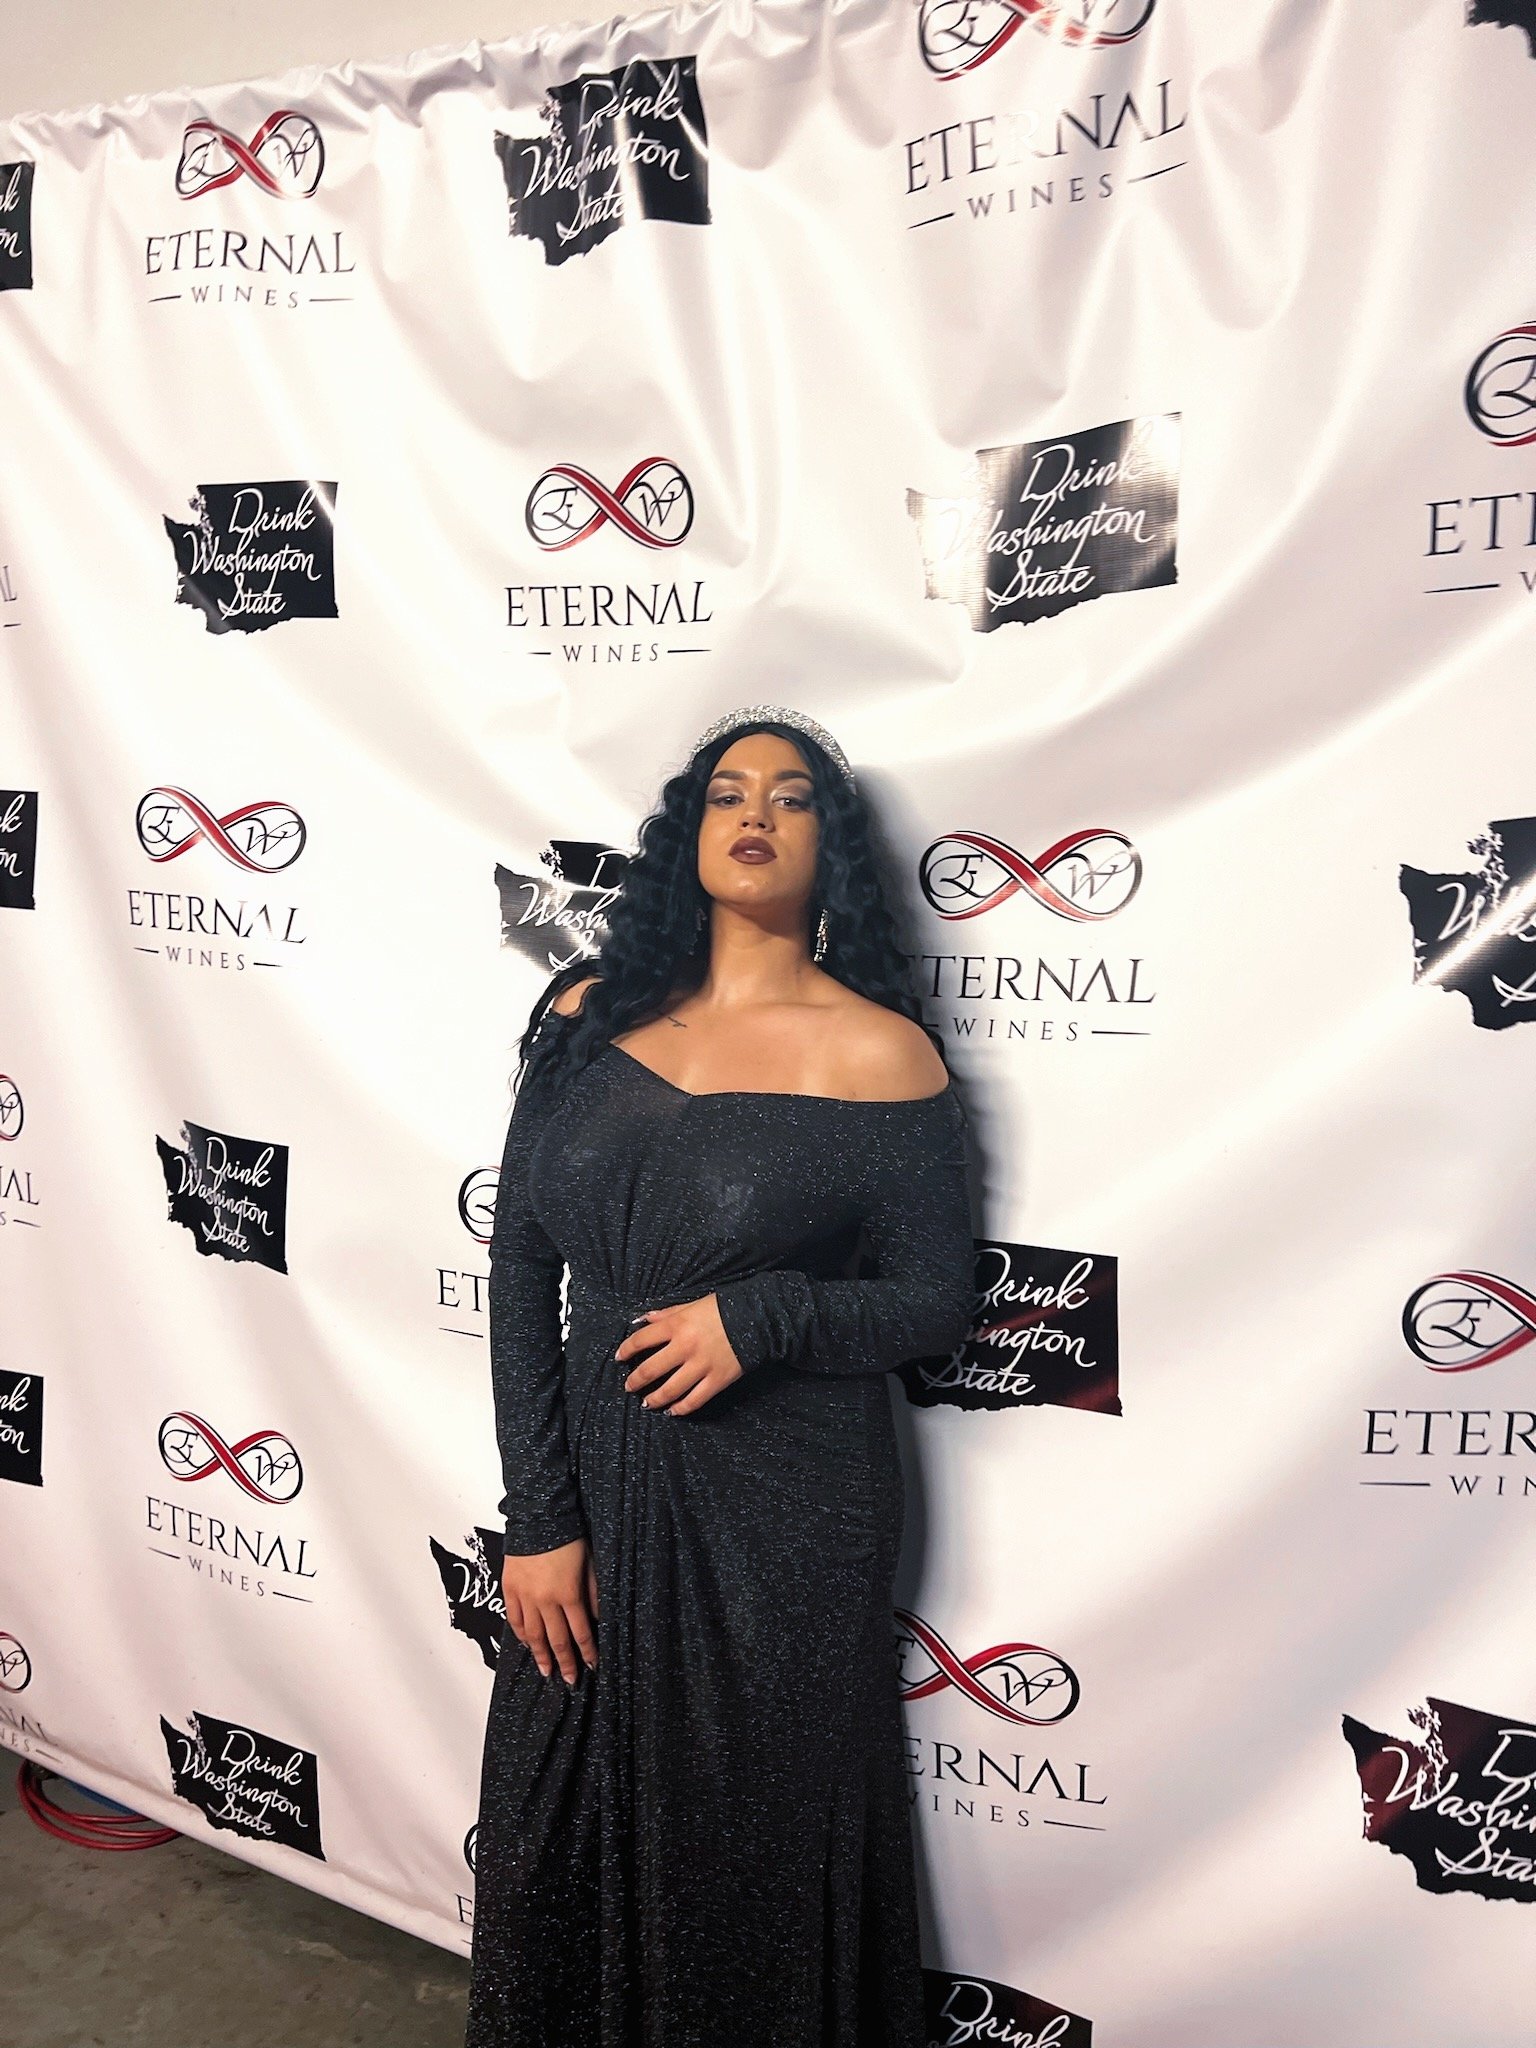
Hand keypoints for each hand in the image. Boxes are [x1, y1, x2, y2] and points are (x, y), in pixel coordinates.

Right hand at [501, 1536, 598, 1684]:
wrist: (538, 1517)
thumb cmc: (569, 1538)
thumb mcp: (590, 1564)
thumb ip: (594, 1594)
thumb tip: (598, 1618)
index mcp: (568, 1594)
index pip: (580, 1632)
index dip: (586, 1652)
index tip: (591, 1665)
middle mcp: (545, 1600)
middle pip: (556, 1639)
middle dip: (565, 1662)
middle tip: (569, 1680)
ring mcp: (525, 1596)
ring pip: (533, 1635)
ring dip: (541, 1655)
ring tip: (546, 1671)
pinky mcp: (510, 1589)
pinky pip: (515, 1619)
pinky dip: (521, 1634)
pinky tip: (526, 1644)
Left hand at [615, 1293, 744, 1415]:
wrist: (757, 1318)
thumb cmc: (722, 1309)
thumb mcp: (691, 1305)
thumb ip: (666, 1314)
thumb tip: (642, 1319)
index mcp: (676, 1325)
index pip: (641, 1340)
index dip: (626, 1349)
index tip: (619, 1357)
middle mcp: (684, 1347)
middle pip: (650, 1369)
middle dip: (635, 1381)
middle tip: (629, 1387)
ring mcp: (701, 1366)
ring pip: (670, 1390)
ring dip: (654, 1399)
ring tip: (647, 1404)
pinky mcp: (716, 1380)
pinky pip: (694, 1400)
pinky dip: (681, 1409)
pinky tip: (673, 1411)